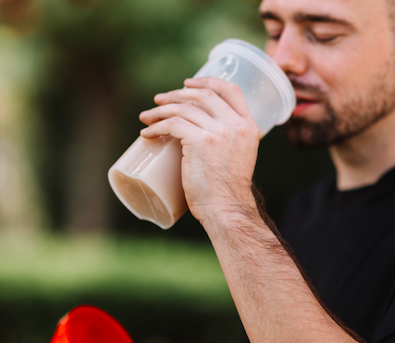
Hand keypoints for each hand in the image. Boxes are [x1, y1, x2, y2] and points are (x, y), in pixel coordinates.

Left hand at [139, 77, 259, 223]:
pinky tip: (146, 133)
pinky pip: (172, 124)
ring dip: (160, 110)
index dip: (207, 81)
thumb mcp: (237, 157)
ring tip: (146, 117)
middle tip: (159, 101)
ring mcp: (219, 132)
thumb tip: (202, 134)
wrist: (226, 208)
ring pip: (183, 108)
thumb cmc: (226, 190)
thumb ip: (228, 141)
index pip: (231, 90)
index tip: (188, 83)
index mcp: (248, 126)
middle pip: (203, 95)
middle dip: (177, 93)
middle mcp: (236, 125)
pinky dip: (156, 127)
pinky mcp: (200, 141)